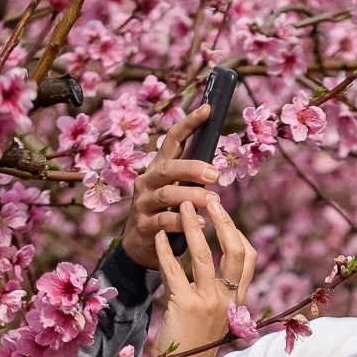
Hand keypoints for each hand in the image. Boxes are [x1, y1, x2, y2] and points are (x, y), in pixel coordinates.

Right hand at [120, 101, 221, 267]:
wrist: (141, 247)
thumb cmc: (165, 213)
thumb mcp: (176, 190)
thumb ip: (190, 175)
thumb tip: (216, 158)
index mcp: (158, 168)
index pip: (172, 140)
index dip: (189, 123)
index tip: (207, 109)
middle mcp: (147, 181)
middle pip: (169, 168)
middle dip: (193, 168)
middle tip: (215, 174)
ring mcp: (143, 204)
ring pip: (168, 194)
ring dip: (194, 196)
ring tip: (214, 200)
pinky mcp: (144, 227)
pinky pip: (165, 221)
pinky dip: (185, 221)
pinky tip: (203, 222)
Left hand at [153, 197, 256, 356]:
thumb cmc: (195, 346)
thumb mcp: (215, 317)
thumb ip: (217, 294)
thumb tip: (209, 267)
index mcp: (237, 300)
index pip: (247, 257)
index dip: (237, 232)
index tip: (222, 215)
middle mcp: (228, 299)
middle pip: (235, 250)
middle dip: (223, 221)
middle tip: (210, 200)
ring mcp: (208, 302)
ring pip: (204, 256)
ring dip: (193, 227)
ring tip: (183, 206)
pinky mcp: (186, 307)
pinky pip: (174, 271)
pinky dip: (165, 250)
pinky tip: (157, 236)